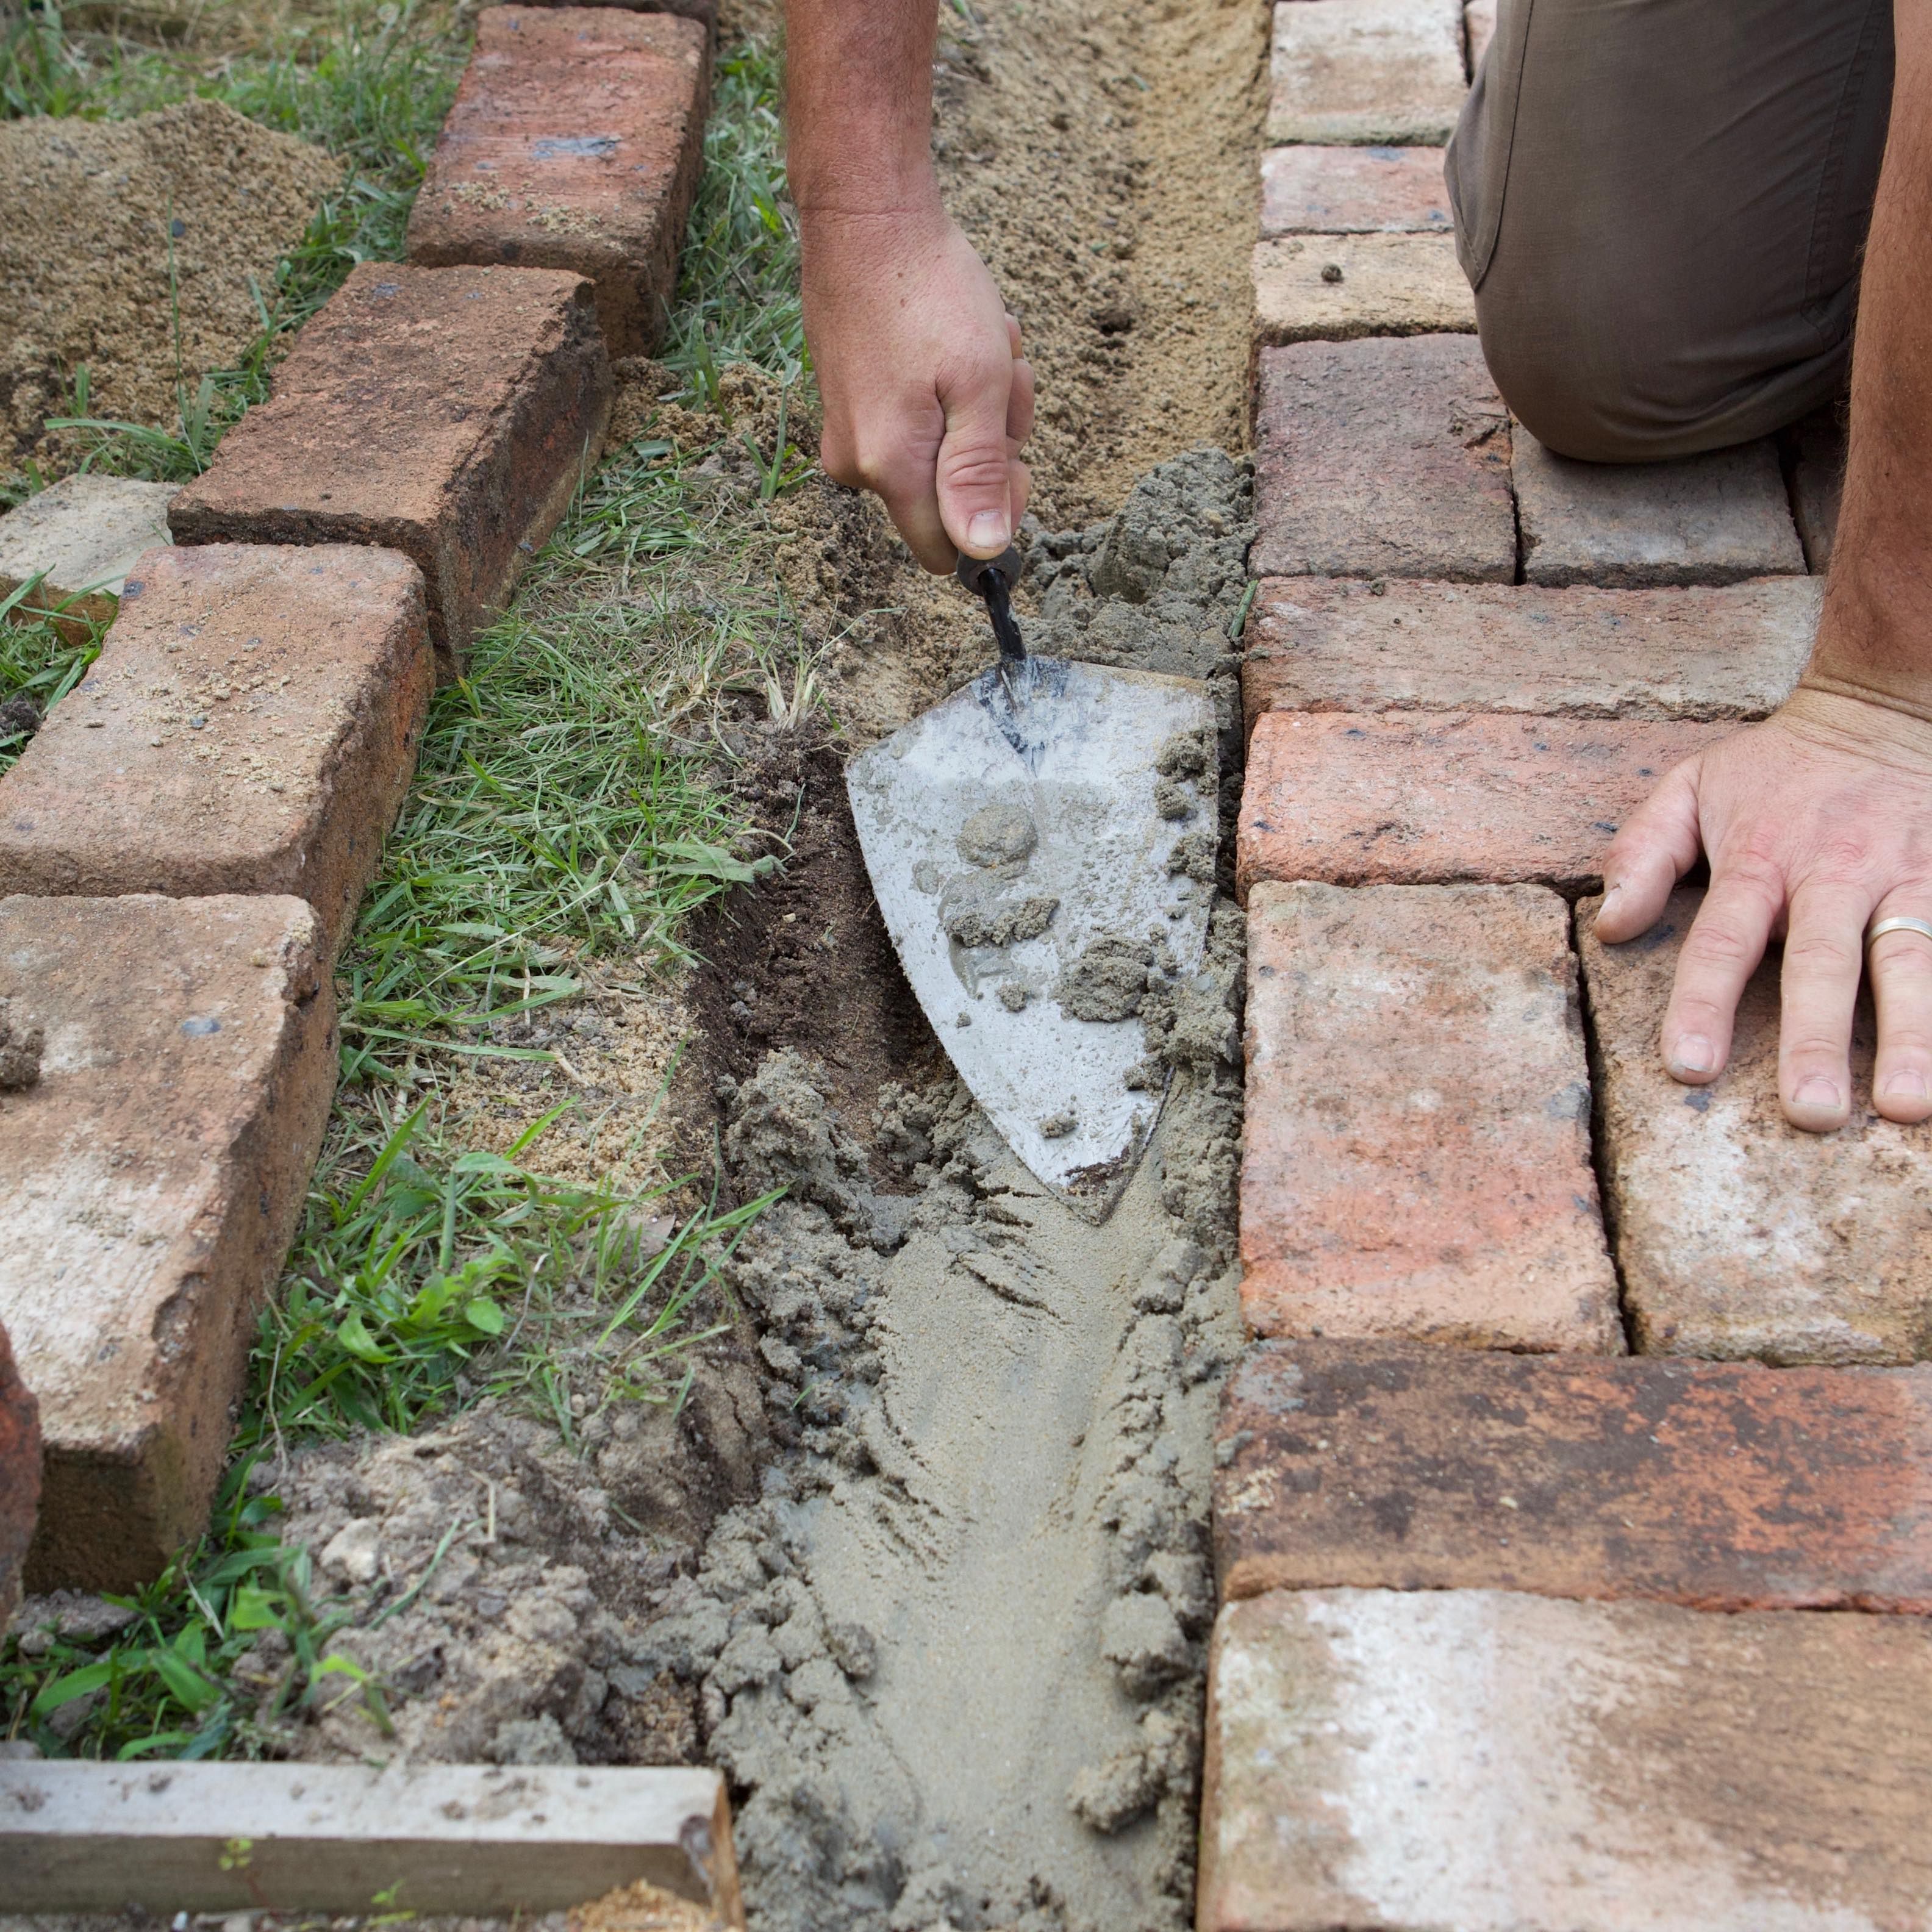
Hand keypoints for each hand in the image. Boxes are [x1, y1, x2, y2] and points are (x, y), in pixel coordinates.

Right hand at [801, 206, 1032, 571]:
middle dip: (989, 450)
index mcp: (892, 467)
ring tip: (976, 347)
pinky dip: (944, 391)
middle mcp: (857, 464)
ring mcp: (846, 434)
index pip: (947, 551)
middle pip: (946, 502)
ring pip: (935, 457)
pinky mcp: (844, 404)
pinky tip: (946, 341)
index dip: (990, 519)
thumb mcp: (979, 384)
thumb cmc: (929, 291)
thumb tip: (983, 552)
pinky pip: (911, 425)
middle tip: (999, 381)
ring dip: (973, 410)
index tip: (1011, 457)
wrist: (864, 218)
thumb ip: (979, 476)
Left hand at [1594, 687, 1931, 1130]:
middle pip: (1823, 964)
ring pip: (1912, 962)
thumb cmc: (1773, 769)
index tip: (1692, 1069)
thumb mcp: (1689, 787)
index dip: (1703, 1005)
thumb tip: (1609, 928)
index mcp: (1760, 859)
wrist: (1884, 707)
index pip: (1722, 942)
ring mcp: (1907, 876)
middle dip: (1816, 1042)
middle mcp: (1835, 874)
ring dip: (1913, 1037)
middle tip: (1812, 1115)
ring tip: (1909, 1108)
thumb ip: (1642, 855)